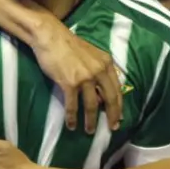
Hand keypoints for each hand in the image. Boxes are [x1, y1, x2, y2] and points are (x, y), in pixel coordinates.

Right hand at [31, 18, 121, 133]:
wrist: (50, 37)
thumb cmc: (69, 45)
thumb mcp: (91, 55)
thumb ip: (99, 71)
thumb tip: (101, 94)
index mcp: (106, 63)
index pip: (117, 89)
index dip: (119, 106)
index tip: (119, 118)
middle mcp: (99, 71)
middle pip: (110, 99)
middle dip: (111, 116)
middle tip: (111, 128)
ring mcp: (84, 77)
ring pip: (91, 105)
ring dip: (91, 121)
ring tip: (89, 131)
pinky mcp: (69, 83)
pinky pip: (72, 105)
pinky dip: (72, 118)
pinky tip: (71, 125)